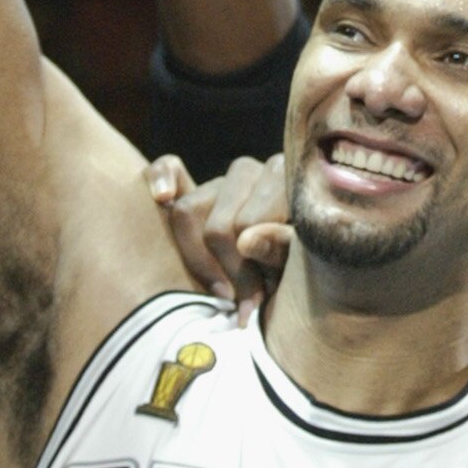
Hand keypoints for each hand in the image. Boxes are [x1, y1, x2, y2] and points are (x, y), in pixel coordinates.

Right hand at [148, 152, 290, 303]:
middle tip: (244, 300)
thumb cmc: (305, 262)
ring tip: (222, 291)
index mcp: (282, 176)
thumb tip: (245, 240)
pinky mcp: (192, 185)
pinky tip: (163, 196)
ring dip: (198, 260)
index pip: (245, 223)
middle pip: (216, 225)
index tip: (260, 297)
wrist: (304, 270)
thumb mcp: (303, 257)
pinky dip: (162, 178)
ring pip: (186, 211)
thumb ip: (280, 246)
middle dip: (228, 271)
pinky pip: (167, 167)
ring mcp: (219, 178)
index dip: (249, 267)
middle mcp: (249, 170)